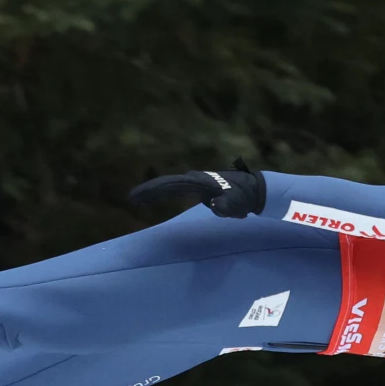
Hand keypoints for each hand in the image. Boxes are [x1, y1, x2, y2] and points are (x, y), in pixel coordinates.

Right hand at [128, 158, 265, 217]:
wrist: (254, 189)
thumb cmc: (245, 198)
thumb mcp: (237, 204)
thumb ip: (226, 206)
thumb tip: (215, 204)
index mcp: (200, 182)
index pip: (171, 185)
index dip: (153, 191)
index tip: (137, 196)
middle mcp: (195, 179)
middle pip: (166, 184)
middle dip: (148, 191)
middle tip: (130, 198)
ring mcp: (196, 182)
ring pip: (170, 186)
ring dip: (153, 192)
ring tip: (136, 199)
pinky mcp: (199, 187)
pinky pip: (177, 190)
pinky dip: (163, 193)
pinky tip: (152, 198)